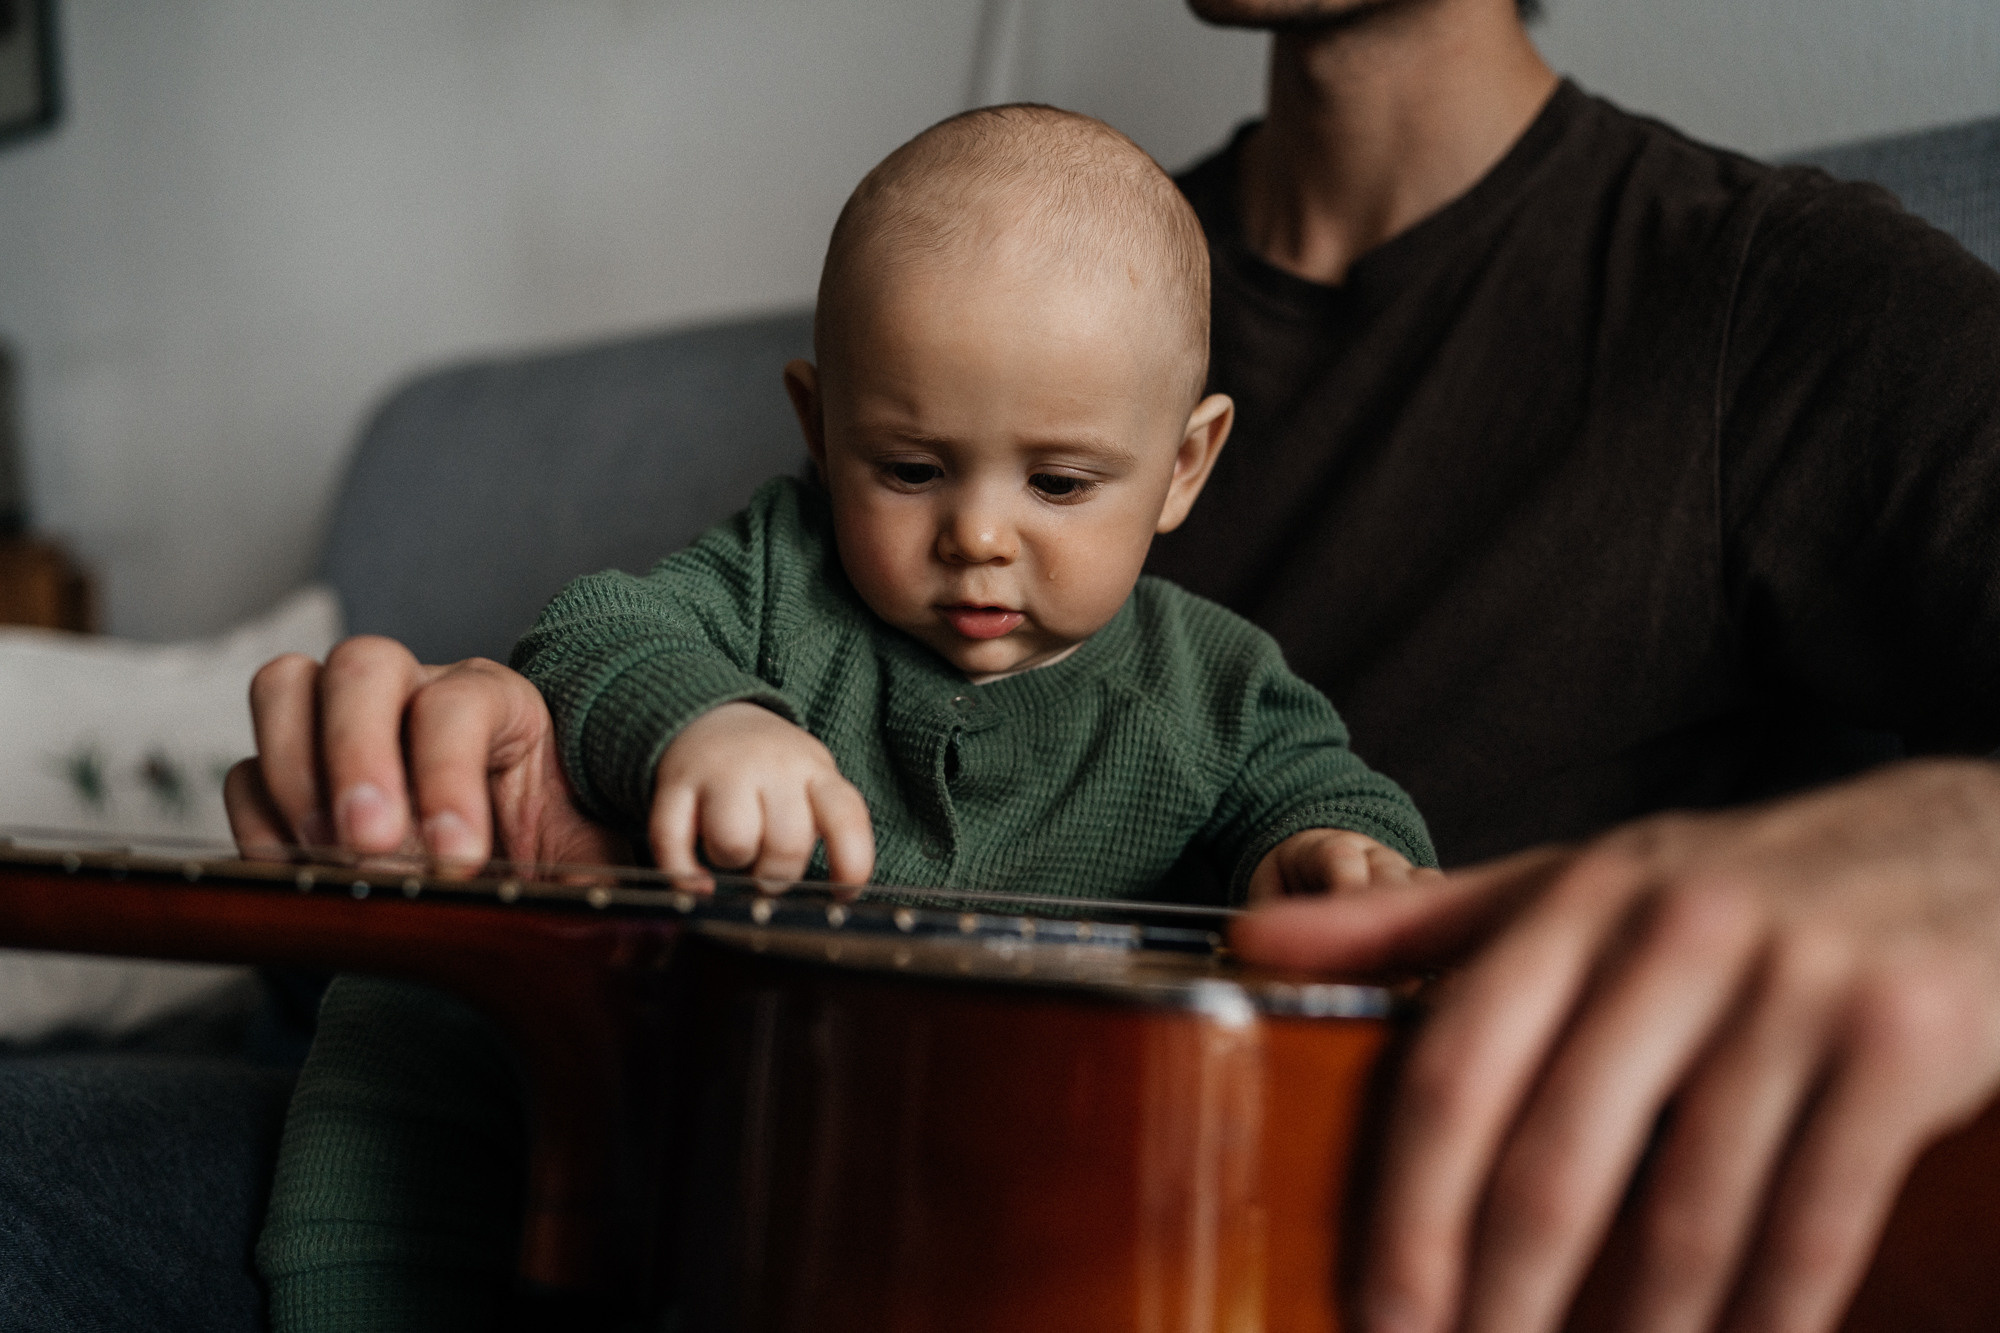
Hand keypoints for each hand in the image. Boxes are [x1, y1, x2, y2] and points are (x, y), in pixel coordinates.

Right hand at [224, 635, 622, 867]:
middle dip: (360, 754)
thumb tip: (672, 914)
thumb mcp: (591, 867)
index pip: (459, 703)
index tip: (458, 862)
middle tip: (374, 847)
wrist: (505, 886)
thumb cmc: (552, 861)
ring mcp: (342, 724)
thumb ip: (610, 880)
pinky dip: (259, 820)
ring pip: (287, 688)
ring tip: (333, 857)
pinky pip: (245, 770)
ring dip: (297, 773)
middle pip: (362, 664)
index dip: (449, 775)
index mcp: (499, 702)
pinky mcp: (291, 774)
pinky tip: (298, 875)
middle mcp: (415, 691)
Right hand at [650, 701, 874, 885]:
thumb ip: (824, 826)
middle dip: (778, 877)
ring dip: (732, 863)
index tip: (842, 894)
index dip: (850, 867)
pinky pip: (671, 841)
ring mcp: (721, 771)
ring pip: (733, 843)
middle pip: (786, 845)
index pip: (846, 819)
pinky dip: (683, 874)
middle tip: (769, 874)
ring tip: (734, 851)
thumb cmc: (773, 769)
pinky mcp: (675, 783)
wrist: (713, 716)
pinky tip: (697, 881)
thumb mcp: (812, 780)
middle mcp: (771, 767)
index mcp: (814, 771)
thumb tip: (829, 897)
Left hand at [1232, 758, 1999, 1332]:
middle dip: (1498, 1298)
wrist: (1967, 844)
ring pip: (1687, 1209)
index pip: (1456, 1067)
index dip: (1406, 1208)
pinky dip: (1767, 1315)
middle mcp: (1677, 932)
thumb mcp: (1577, 884)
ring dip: (1635, 1332)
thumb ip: (1417, 925)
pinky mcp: (1905, 1039)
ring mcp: (1797, 984)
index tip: (1379, 1313)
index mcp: (1576, 899)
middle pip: (1555, 1156)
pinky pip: (1815, 1218)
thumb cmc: (1737, 887)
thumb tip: (1250, 947)